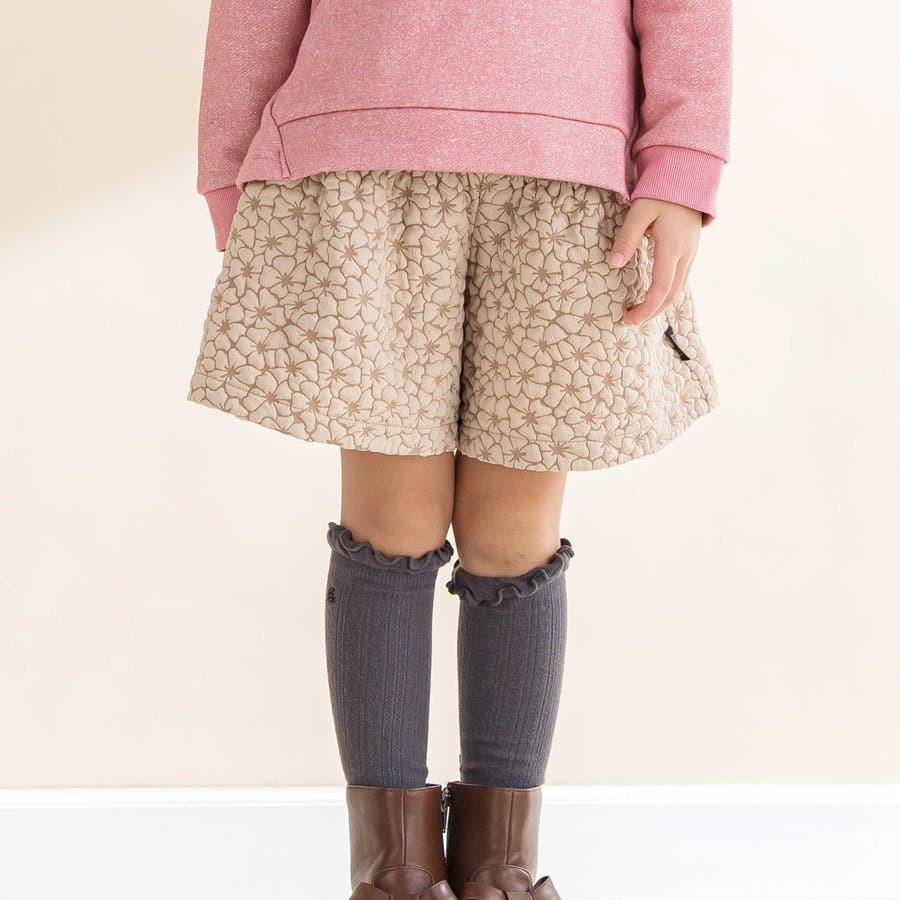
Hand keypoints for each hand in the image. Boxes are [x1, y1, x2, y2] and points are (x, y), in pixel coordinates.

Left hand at [609, 198, 701, 325]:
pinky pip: (680, 279)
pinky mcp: (690, 251)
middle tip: (630, 321)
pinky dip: (666, 293)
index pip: (660, 289)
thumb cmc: (660, 192)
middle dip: (651, 312)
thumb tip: (613, 264)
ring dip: (660, 305)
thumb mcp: (639, 212)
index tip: (628, 320)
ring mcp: (691, 253)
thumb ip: (626, 238)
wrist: (687, 178)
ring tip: (639, 313)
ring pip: (678, 289)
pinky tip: (653, 296)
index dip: (645, 308)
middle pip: (671, 295)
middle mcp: (686, 254)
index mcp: (672, 247)